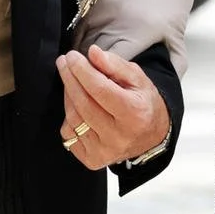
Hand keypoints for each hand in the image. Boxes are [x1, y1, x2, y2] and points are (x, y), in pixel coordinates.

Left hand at [57, 45, 170, 170]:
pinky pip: (69, 133)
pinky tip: (78, 107)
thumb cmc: (142, 104)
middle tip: (64, 62)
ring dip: (68, 96)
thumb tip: (93, 53)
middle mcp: (119, 136)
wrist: (150, 137)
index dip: (82, 71)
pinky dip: (69, 117)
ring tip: (72, 81)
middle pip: (83, 104)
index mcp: (134, 114)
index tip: (72, 56)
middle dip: (70, 79)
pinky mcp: (92, 160)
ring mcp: (104, 151)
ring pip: (73, 118)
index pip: (100, 89)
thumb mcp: (137, 79)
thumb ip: (115, 65)